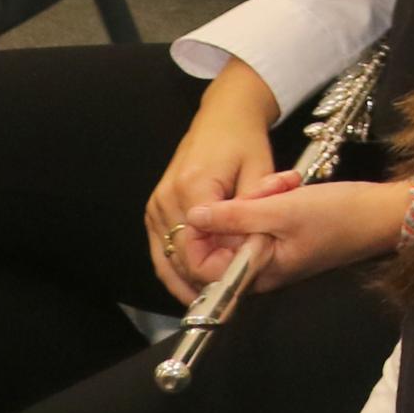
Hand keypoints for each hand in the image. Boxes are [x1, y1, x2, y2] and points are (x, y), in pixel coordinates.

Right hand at [146, 62, 283, 303]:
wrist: (223, 114)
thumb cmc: (245, 140)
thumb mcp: (260, 172)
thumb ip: (253, 211)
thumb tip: (252, 250)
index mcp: (192, 189)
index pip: (196, 252)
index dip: (219, 273)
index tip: (243, 280)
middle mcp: (165, 200)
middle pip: (178, 262)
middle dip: (206, 282)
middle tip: (233, 296)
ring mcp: (155, 206)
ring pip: (164, 262)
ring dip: (189, 281)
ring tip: (216, 298)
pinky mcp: (154, 209)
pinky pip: (159, 250)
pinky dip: (176, 269)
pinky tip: (196, 285)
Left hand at [179, 176, 413, 299]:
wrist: (384, 213)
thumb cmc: (340, 216)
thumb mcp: (282, 210)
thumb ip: (235, 215)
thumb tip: (193, 217)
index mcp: (258, 272)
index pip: (204, 266)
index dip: (199, 236)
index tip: (208, 205)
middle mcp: (261, 269)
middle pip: (223, 242)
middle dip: (236, 208)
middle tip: (264, 185)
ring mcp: (273, 253)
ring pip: (243, 225)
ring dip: (257, 198)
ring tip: (283, 182)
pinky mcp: (285, 237)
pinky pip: (262, 219)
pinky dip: (270, 200)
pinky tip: (289, 185)